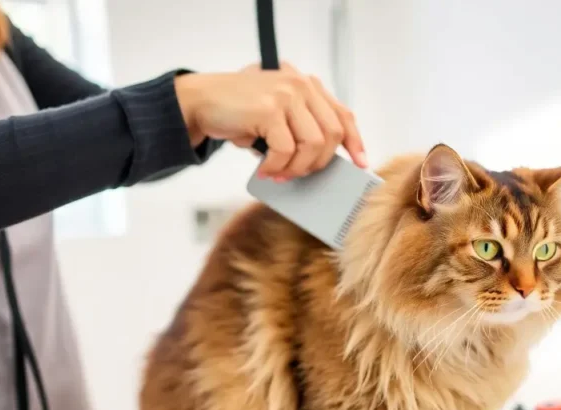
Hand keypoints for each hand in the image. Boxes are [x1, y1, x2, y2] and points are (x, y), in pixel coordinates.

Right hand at [174, 63, 367, 180]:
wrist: (200, 101)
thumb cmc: (239, 113)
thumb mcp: (276, 115)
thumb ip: (300, 127)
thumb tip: (321, 163)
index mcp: (307, 85)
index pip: (342, 114)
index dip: (355, 141)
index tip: (361, 163)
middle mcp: (301, 84)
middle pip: (332, 134)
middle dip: (318, 163)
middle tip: (298, 175)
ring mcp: (286, 94)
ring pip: (313, 144)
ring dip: (297, 167)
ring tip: (279, 174)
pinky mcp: (269, 108)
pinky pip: (286, 150)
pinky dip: (276, 167)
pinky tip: (265, 171)